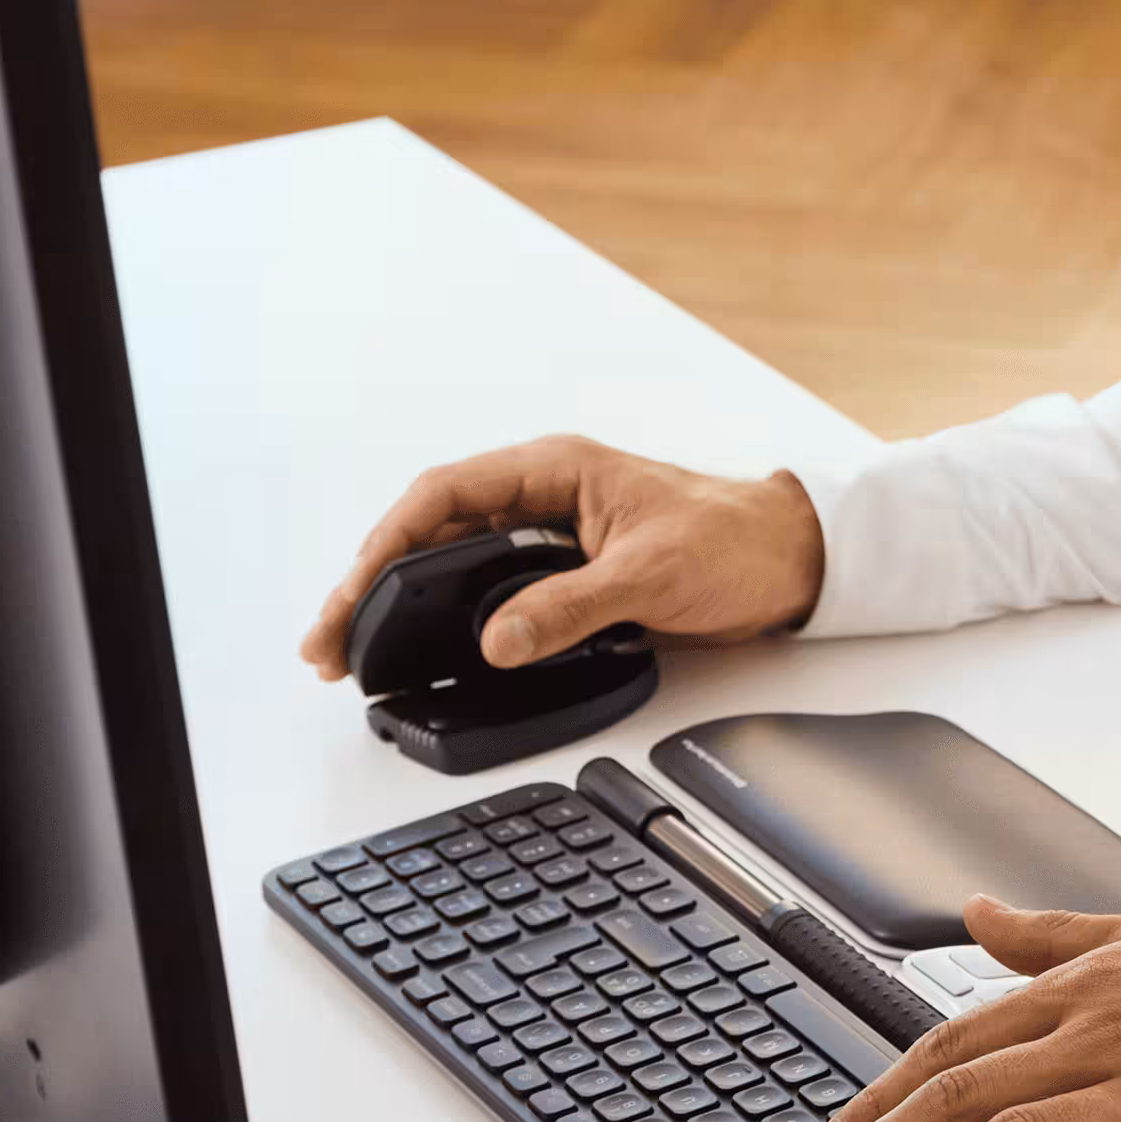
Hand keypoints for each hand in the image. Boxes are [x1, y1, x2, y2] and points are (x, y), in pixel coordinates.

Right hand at [298, 433, 825, 678]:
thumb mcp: (651, 574)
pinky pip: (486, 594)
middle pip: (430, 533)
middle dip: (371, 582)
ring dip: (400, 603)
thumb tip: (499, 638)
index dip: (386, 543)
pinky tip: (420, 650)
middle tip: (327, 640)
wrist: (793, 559)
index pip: (443, 496)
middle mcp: (541, 498)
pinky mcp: (563, 576)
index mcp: (554, 470)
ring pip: (450, 565)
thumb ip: (571, 607)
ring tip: (354, 650)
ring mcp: (548, 538)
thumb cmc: (736, 539)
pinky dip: (445, 620)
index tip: (353, 592)